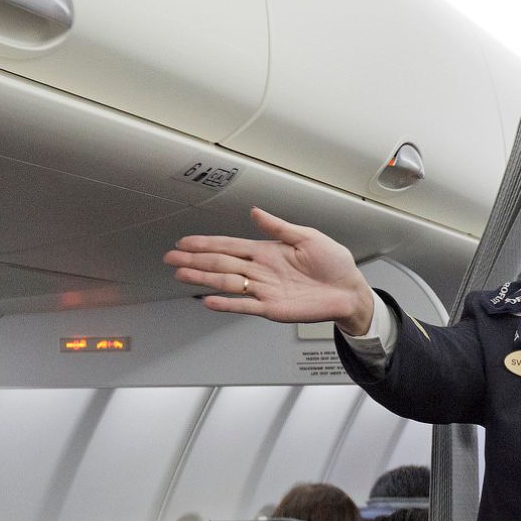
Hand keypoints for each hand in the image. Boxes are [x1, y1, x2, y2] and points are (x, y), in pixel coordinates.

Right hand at [164, 208, 375, 332]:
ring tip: (181, 275)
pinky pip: (244, 306)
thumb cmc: (334, 264)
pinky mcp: (272, 308)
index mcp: (267, 252)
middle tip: (171, 258)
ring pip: (227, 283)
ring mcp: (264, 290)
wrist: (349, 290)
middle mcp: (261, 271)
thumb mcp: (308, 237)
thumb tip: (255, 212)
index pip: (229, 245)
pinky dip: (227, 304)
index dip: (206, 243)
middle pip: (221, 263)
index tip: (185, 242)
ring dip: (203, 279)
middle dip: (194, 260)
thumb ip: (279, 227)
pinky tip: (209, 300)